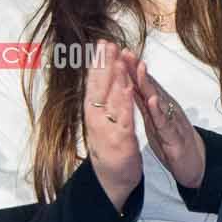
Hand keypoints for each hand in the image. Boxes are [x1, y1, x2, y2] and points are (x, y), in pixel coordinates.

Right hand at [83, 39, 141, 206]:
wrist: (112, 179)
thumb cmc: (108, 146)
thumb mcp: (101, 121)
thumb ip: (101, 99)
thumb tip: (100, 75)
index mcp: (92, 112)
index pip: (93, 82)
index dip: (97, 62)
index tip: (101, 43)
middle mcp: (96, 118)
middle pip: (99, 87)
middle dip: (103, 64)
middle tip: (107, 43)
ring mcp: (107, 129)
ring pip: (110, 100)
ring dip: (113, 79)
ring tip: (117, 60)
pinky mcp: (121, 140)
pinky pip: (123, 118)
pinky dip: (125, 102)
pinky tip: (129, 88)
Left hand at [122, 51, 203, 189]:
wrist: (193, 162)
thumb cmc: (172, 139)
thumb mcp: (153, 119)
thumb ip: (143, 102)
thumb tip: (129, 84)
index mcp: (156, 105)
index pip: (141, 83)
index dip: (129, 68)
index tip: (117, 52)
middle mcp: (164, 108)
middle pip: (149, 85)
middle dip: (136, 68)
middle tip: (126, 52)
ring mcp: (170, 120)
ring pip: (158, 99)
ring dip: (148, 83)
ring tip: (139, 68)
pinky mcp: (174, 136)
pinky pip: (165, 123)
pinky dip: (159, 111)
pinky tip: (153, 101)